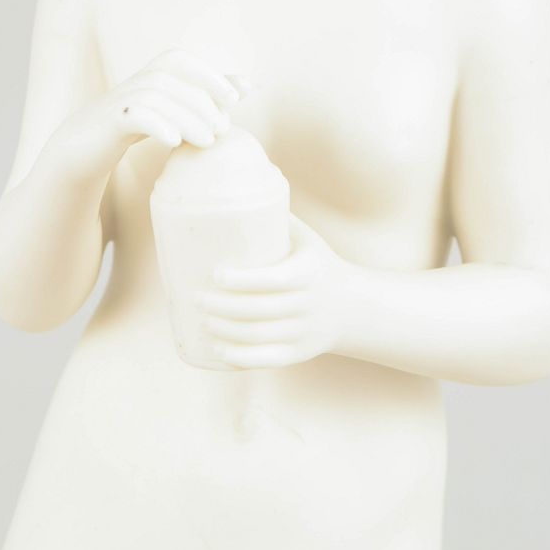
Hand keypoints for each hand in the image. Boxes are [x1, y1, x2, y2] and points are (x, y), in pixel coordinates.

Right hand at [51, 48, 244, 179]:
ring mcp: (120, 100)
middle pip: (172, 80)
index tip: (235, 99)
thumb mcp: (171, 107)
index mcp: (151, 73)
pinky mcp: (109, 122)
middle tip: (223, 129)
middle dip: (203, 102)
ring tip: (207, 141)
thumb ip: (205, 94)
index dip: (209, 75)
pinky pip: (133, 116)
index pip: (183, 61)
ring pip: (156, 97)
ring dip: (187, 117)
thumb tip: (248, 84)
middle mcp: (136, 80)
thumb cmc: (135, 124)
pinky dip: (157, 125)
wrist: (82, 147)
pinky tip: (174, 142)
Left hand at [196, 213, 353, 367]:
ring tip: (203, 319)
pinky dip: (240, 358)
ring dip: (226, 330)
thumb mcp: (307, 240)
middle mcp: (307, 305)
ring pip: (259, 336)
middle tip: (197, 297)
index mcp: (308, 274)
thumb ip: (277, 219)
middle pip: (259, 310)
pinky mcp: (299, 353)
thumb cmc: (318, 264)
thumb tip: (240, 190)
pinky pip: (267, 359)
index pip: (273, 280)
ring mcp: (303, 332)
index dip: (242, 280)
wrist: (352, 307)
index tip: (215, 274)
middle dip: (223, 306)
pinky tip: (218, 350)